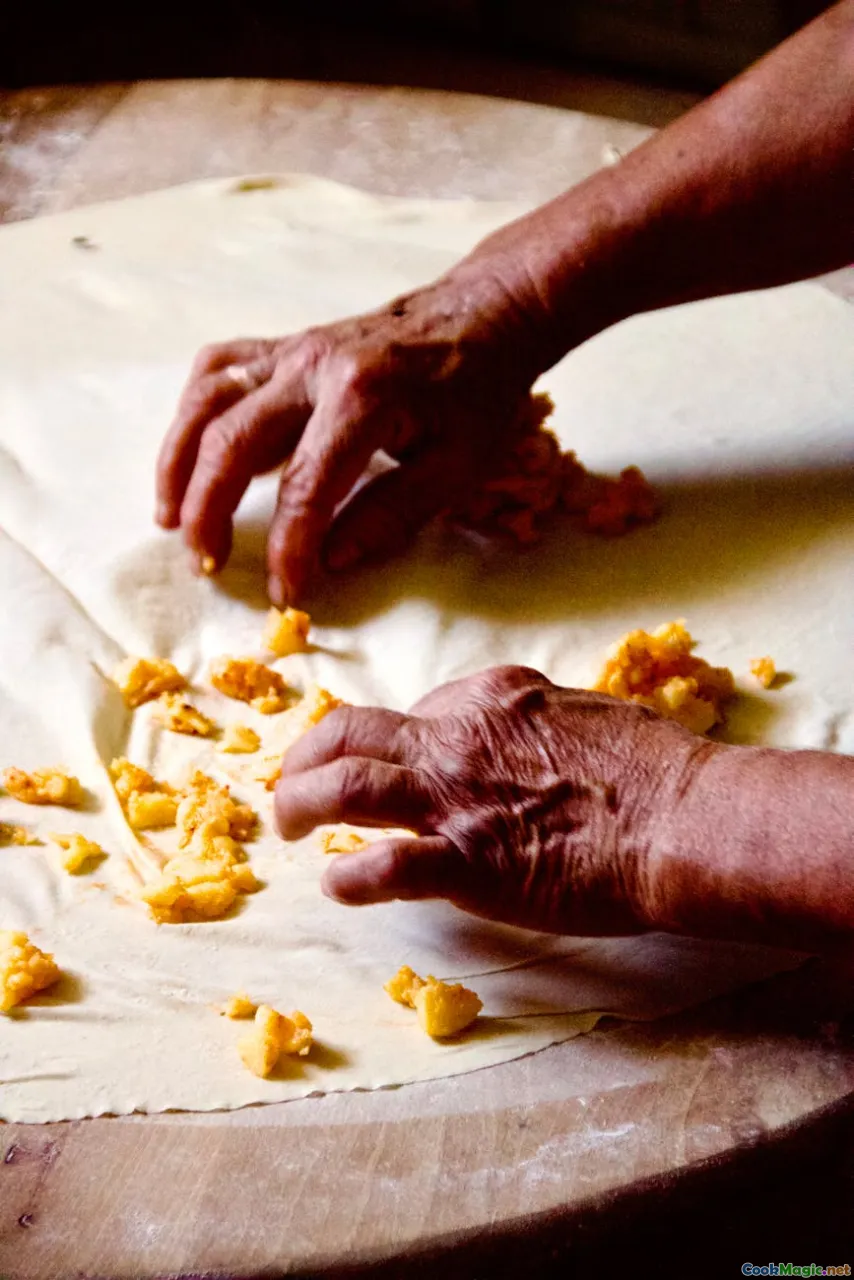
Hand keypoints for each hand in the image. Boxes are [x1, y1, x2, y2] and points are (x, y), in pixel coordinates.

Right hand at [155, 263, 544, 605]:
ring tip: (170, 518)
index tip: (284, 592)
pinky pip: (219, 367)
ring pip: (208, 399)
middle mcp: (314, 365)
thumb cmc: (478, 393)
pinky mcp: (285, 343)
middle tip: (204, 564)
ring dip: (178, 462)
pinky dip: (193, 411)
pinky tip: (190, 452)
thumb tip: (329, 561)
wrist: (484, 313)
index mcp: (364, 397)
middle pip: (232, 441)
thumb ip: (391, 515)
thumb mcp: (457, 466)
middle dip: (209, 511)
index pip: (306, 487)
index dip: (288, 548)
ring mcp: (293, 348)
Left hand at [274, 665, 716, 936]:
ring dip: (299, 803)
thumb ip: (540, 720)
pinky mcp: (466, 862)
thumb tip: (528, 732)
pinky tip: (338, 886)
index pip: (413, 714)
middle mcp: (456, 739)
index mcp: (491, 700)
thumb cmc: (655, 769)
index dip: (390, 742)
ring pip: (345, 784)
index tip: (389, 766)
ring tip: (286, 826)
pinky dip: (349, 878)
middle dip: (308, 756)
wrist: (682, 819)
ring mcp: (454, 798)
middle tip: (297, 785)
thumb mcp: (588, 714)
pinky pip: (383, 866)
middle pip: (349, 730)